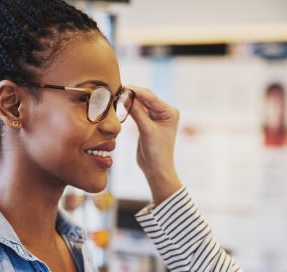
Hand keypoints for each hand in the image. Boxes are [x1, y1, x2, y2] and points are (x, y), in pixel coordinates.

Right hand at [127, 86, 182, 204]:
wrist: (156, 169)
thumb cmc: (157, 152)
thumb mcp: (147, 130)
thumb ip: (137, 112)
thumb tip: (126, 96)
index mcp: (170, 112)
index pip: (151, 97)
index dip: (136, 91)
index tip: (123, 87)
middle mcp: (165, 112)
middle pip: (146, 98)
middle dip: (132, 94)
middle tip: (117, 89)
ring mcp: (156, 117)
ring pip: (141, 104)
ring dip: (130, 100)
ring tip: (117, 95)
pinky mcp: (148, 123)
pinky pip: (138, 112)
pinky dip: (130, 108)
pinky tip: (120, 104)